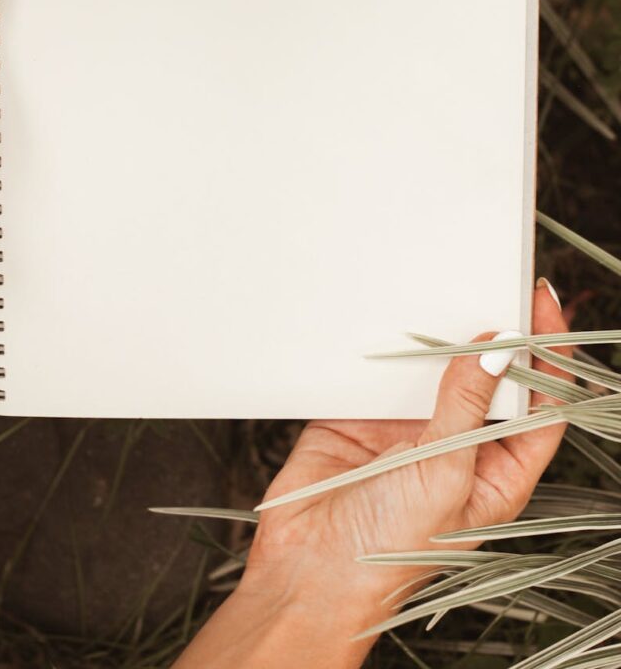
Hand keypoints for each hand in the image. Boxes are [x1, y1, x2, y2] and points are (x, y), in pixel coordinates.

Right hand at [174, 282, 568, 667]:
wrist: (308, 570)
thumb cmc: (388, 549)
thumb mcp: (444, 474)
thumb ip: (466, 407)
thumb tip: (495, 348)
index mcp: (495, 472)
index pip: (539, 403)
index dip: (546, 353)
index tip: (540, 301)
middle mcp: (456, 447)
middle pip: (487, 377)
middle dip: (490, 335)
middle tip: (489, 284)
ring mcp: (408, 429)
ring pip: (432, 369)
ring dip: (434, 337)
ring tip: (440, 293)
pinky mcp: (361, 416)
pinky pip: (378, 371)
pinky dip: (380, 346)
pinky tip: (384, 319)